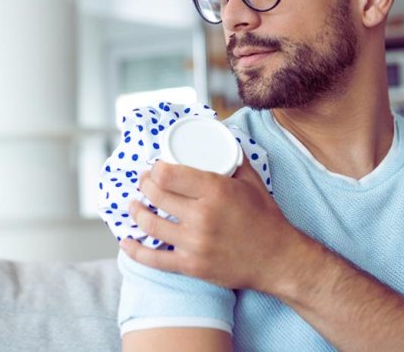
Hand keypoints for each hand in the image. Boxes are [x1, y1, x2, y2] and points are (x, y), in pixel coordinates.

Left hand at [120, 158, 302, 291]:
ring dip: (136, 211)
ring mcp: (195, 243)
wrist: (278, 259)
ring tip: (134, 204)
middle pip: (156, 195)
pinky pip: (153, 259)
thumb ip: (233, 159)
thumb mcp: (252, 181)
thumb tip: (220, 138)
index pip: (168, 174)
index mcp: (216, 190)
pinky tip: (126, 240)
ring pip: (151, 224)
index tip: (154, 167)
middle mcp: (202, 216)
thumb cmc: (266, 218)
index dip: (155, 168)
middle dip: (144, 184)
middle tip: (144, 181)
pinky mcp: (191, 266)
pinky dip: (134, 250)